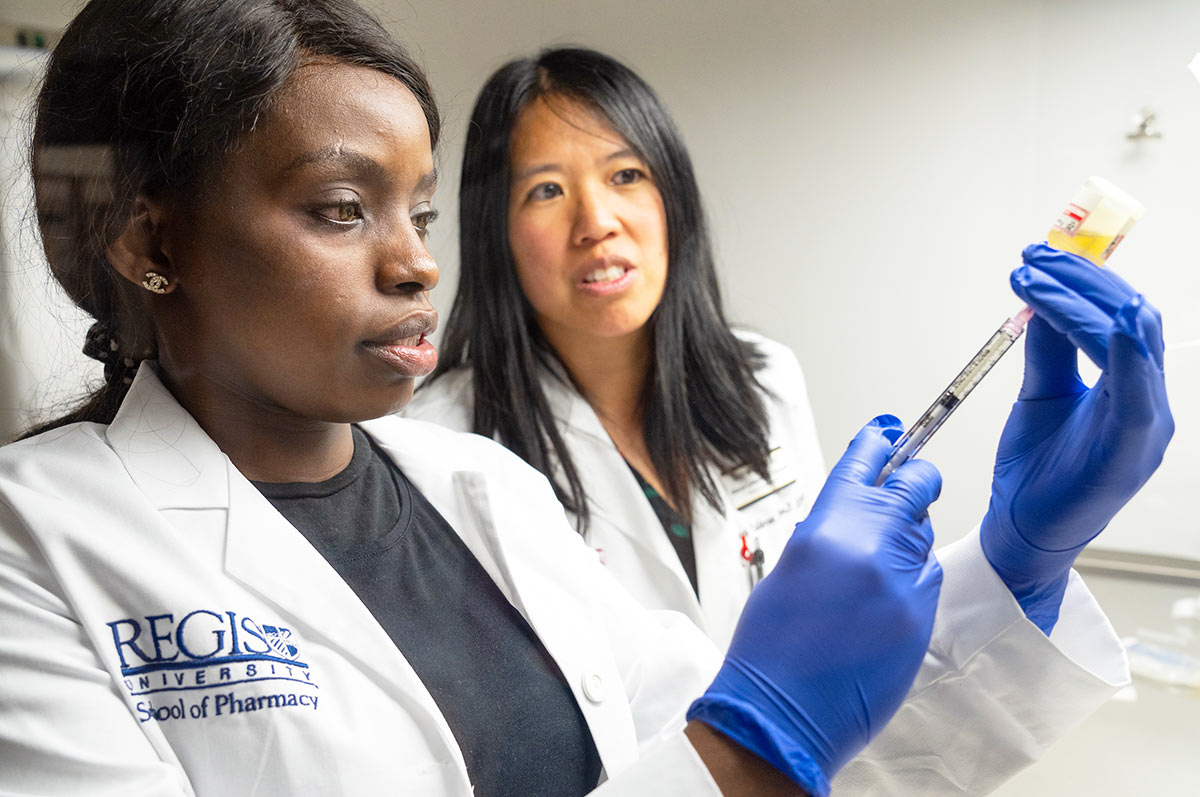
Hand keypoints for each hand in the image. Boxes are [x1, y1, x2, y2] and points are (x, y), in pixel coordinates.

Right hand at [687, 416, 942, 796]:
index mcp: (828, 526)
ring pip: (923, 536)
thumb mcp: (792, 567)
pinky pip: (927, 580)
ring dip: (908, 540)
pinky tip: (881, 606)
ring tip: (874, 572)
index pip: (865, 463)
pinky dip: (911, 582)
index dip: (881, 441)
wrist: (783, 713)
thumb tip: (856, 512)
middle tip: (910, 487)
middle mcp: (871, 545)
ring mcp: (903, 582)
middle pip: (917, 487)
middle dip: (916, 483)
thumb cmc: (773, 646)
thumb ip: (830, 531)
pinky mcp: (922, 616)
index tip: (891, 430)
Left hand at [981, 243, 1172, 632]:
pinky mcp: (1130, 452)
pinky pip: (1137, 395)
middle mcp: (1148, 400)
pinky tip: (1104, 321)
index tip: (1040, 254)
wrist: (1023, 532)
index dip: (1086, 278)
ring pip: (1134, 343)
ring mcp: (1145, 427)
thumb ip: (1050, 349)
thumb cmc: (1037, 468)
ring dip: (1084, 302)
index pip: (1121, 314)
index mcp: (1130, 386)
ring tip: (1040, 278)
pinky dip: (1126, 352)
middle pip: (1132, 317)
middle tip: (1033, 257)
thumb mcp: (1042, 394)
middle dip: (1082, 279)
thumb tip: (1044, 296)